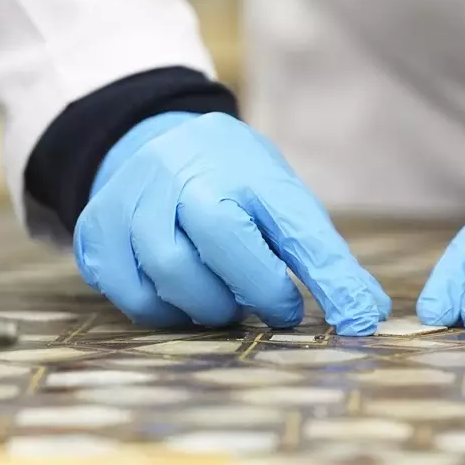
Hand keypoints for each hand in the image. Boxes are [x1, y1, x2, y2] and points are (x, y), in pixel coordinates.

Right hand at [74, 111, 389, 334]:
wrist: (147, 144)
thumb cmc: (230, 185)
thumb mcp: (280, 200)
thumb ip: (321, 256)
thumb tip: (368, 314)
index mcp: (246, 166)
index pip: (298, 223)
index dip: (331, 277)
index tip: (357, 320)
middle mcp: (185, 174)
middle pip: (224, 240)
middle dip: (257, 289)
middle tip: (275, 309)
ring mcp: (133, 201)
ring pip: (171, 272)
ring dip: (209, 306)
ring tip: (225, 301)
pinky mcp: (97, 233)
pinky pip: (131, 295)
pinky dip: (164, 311)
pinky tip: (181, 297)